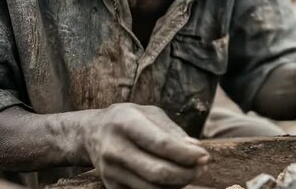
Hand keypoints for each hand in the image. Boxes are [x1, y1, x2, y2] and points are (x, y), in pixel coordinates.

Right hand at [75, 103, 208, 188]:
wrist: (91, 134)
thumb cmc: (128, 120)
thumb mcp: (149, 114)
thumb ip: (173, 131)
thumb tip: (195, 149)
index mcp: (125, 123)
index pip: (161, 144)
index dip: (187, 154)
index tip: (204, 156)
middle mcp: (115, 149)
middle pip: (158, 172)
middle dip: (187, 173)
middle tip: (202, 167)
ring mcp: (110, 171)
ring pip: (153, 188)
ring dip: (179, 184)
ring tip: (191, 172)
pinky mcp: (111, 187)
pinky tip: (175, 179)